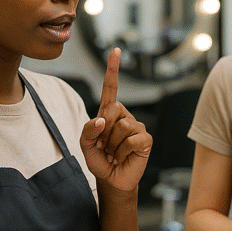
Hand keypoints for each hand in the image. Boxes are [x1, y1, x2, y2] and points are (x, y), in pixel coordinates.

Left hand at [80, 48, 151, 191]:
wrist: (112, 180)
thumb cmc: (100, 160)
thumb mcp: (85, 145)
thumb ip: (88, 130)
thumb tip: (102, 120)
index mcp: (108, 113)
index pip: (111, 88)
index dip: (113, 69)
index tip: (116, 50)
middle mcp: (125, 116)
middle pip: (112, 110)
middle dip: (103, 130)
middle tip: (105, 145)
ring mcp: (137, 127)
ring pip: (121, 127)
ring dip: (112, 144)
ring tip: (114, 152)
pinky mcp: (146, 139)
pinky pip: (132, 140)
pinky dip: (123, 151)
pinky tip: (124, 156)